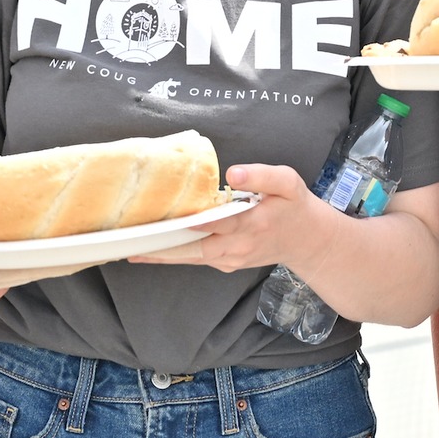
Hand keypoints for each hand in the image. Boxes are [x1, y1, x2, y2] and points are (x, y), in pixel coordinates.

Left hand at [130, 163, 328, 271]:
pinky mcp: (226, 264)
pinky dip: (175, 254)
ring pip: (191, 258)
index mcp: (252, 223)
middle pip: (193, 249)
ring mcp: (231, 259)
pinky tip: (153, 249)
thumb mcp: (288, 182)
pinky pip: (196, 259)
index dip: (188, 222)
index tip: (163, 221)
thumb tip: (233, 173)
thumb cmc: (295, 207)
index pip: (215, 223)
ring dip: (163, 254)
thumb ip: (261, 175)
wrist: (308, 241)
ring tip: (132, 249)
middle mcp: (238, 246)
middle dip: (162, 248)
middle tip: (131, 244)